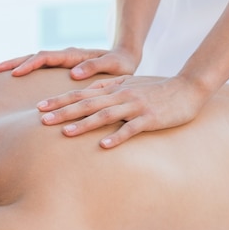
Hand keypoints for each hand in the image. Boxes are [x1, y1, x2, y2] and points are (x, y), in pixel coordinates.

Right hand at [0, 47, 139, 79]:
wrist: (124, 59)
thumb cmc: (120, 65)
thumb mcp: (113, 66)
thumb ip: (94, 67)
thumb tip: (73, 73)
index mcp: (73, 56)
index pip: (46, 58)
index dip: (30, 65)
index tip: (15, 74)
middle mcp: (63, 56)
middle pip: (33, 56)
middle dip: (12, 62)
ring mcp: (60, 62)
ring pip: (32, 61)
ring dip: (14, 65)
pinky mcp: (59, 69)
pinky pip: (38, 68)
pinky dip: (23, 71)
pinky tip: (11, 79)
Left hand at [38, 75, 209, 147]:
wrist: (189, 87)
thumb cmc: (155, 88)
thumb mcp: (128, 83)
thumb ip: (106, 87)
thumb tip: (83, 92)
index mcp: (113, 89)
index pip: (80, 94)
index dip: (59, 100)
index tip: (39, 108)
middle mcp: (120, 96)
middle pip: (86, 104)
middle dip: (63, 112)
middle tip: (42, 120)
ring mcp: (135, 107)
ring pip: (105, 115)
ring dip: (84, 124)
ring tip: (66, 133)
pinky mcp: (149, 118)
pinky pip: (131, 129)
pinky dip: (117, 136)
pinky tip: (103, 146)